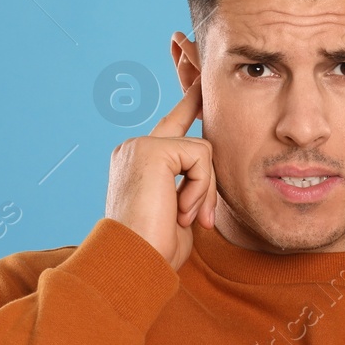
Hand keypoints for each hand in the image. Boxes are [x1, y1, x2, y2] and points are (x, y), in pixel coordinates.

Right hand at [105, 79, 215, 269]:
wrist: (133, 263)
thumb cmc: (155, 249)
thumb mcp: (179, 213)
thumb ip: (191, 186)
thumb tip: (211, 174)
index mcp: (139, 161)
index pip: (171, 124)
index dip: (189, 101)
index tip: (201, 82)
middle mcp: (135, 147)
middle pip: (193, 136)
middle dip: (206, 180)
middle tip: (195, 217)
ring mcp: (141, 145)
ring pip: (202, 151)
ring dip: (203, 191)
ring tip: (183, 219)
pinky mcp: (152, 149)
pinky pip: (200, 157)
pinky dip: (200, 188)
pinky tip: (180, 212)